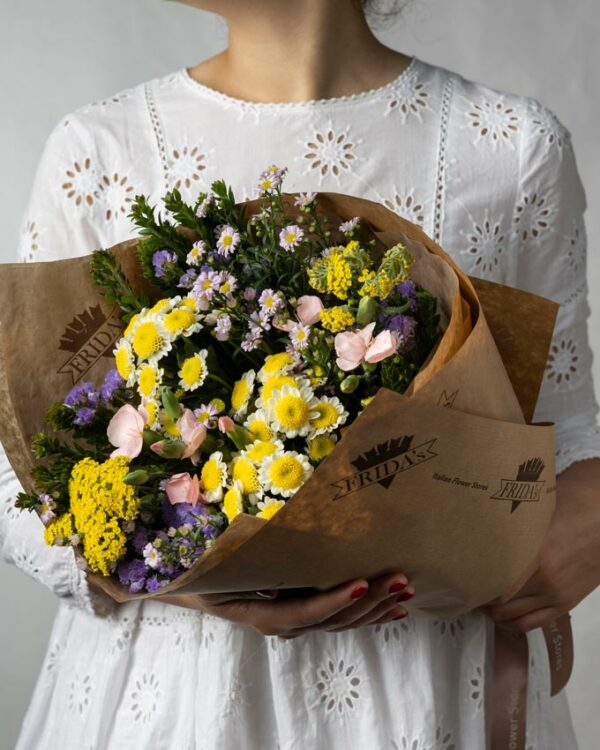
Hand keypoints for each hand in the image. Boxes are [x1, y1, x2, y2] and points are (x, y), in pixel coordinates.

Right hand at [160, 572, 414, 637]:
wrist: (203, 590)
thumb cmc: (213, 572)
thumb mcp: (221, 568)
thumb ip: (244, 567)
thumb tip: (273, 569)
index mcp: (263, 612)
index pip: (303, 611)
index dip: (332, 601)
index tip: (359, 583)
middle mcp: (284, 624)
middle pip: (332, 619)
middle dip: (368, 601)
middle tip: (397, 580)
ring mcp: (298, 624)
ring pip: (343, 623)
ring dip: (375, 608)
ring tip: (404, 592)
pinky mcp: (309, 616)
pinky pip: (342, 620)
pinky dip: (369, 614)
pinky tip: (395, 610)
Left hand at [481, 459, 599, 632]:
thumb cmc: (573, 503)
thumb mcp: (539, 509)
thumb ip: (513, 524)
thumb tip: (480, 522)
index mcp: (537, 555)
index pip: (498, 586)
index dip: (476, 588)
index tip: (461, 580)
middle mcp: (546, 581)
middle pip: (502, 605)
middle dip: (480, 600)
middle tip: (465, 590)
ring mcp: (557, 595)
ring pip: (515, 617)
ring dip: (494, 614)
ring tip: (479, 601)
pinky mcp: (566, 603)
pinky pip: (534, 623)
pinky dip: (513, 622)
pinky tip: (501, 613)